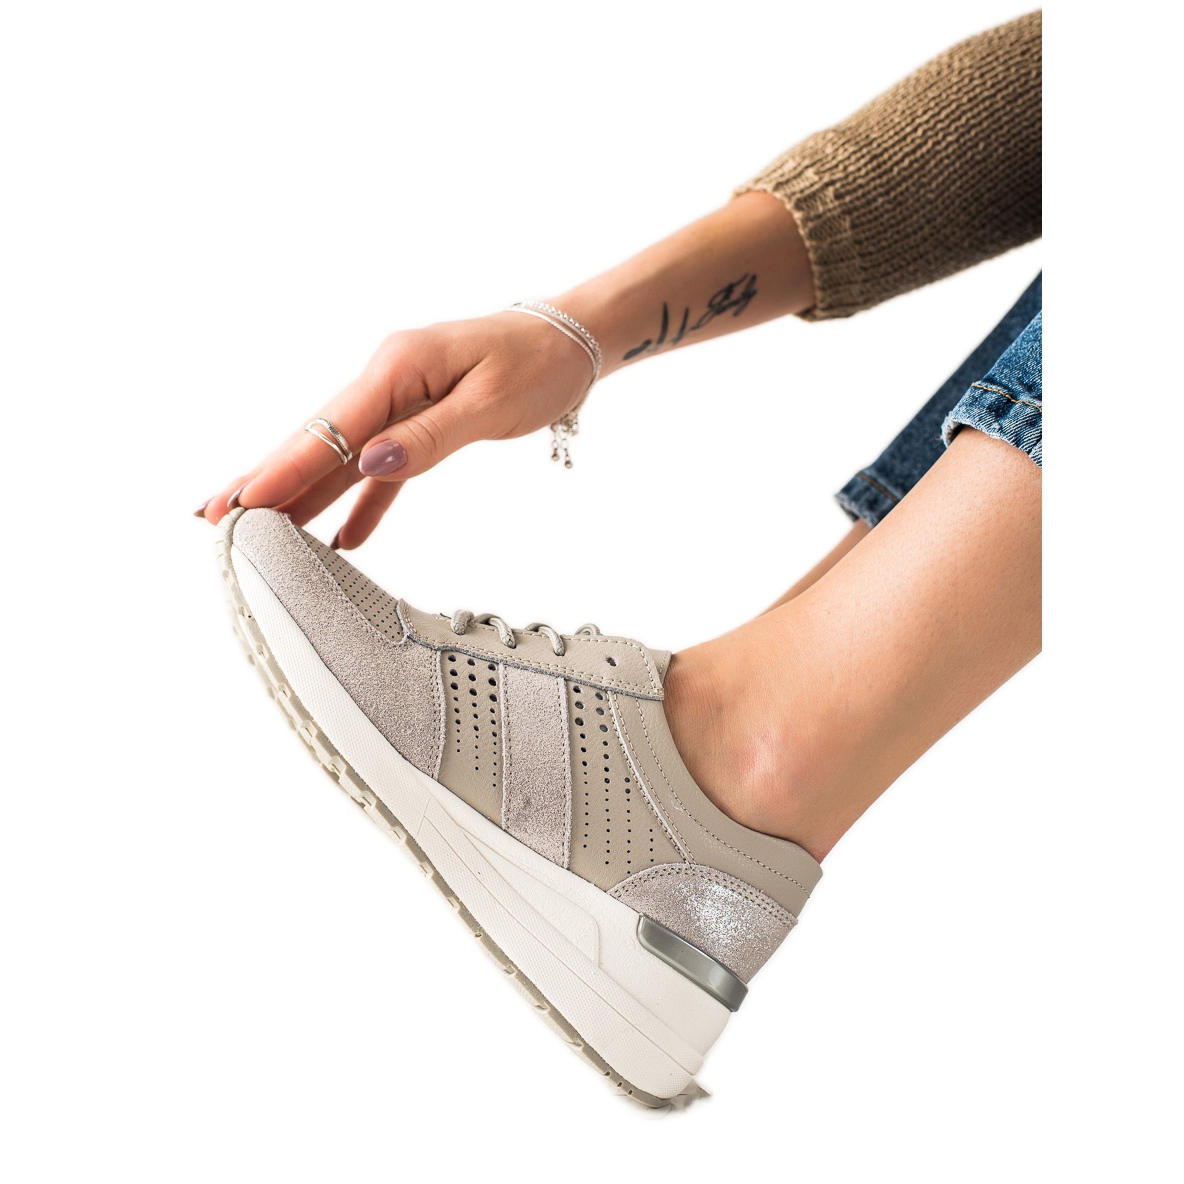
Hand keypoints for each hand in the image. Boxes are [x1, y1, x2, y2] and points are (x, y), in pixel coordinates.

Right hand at [198, 311, 592, 547]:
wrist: (572, 340)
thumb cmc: (539, 362)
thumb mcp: (491, 401)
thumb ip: (431, 436)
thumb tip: (371, 465)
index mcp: (398, 367)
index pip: (329, 428)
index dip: (283, 470)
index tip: (241, 503)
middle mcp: (388, 383)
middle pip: (317, 440)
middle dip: (266, 480)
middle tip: (212, 517)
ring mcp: (400, 403)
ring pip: (340, 457)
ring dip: (298, 492)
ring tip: (252, 527)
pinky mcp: (419, 424)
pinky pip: (381, 470)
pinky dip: (360, 503)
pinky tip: (339, 536)